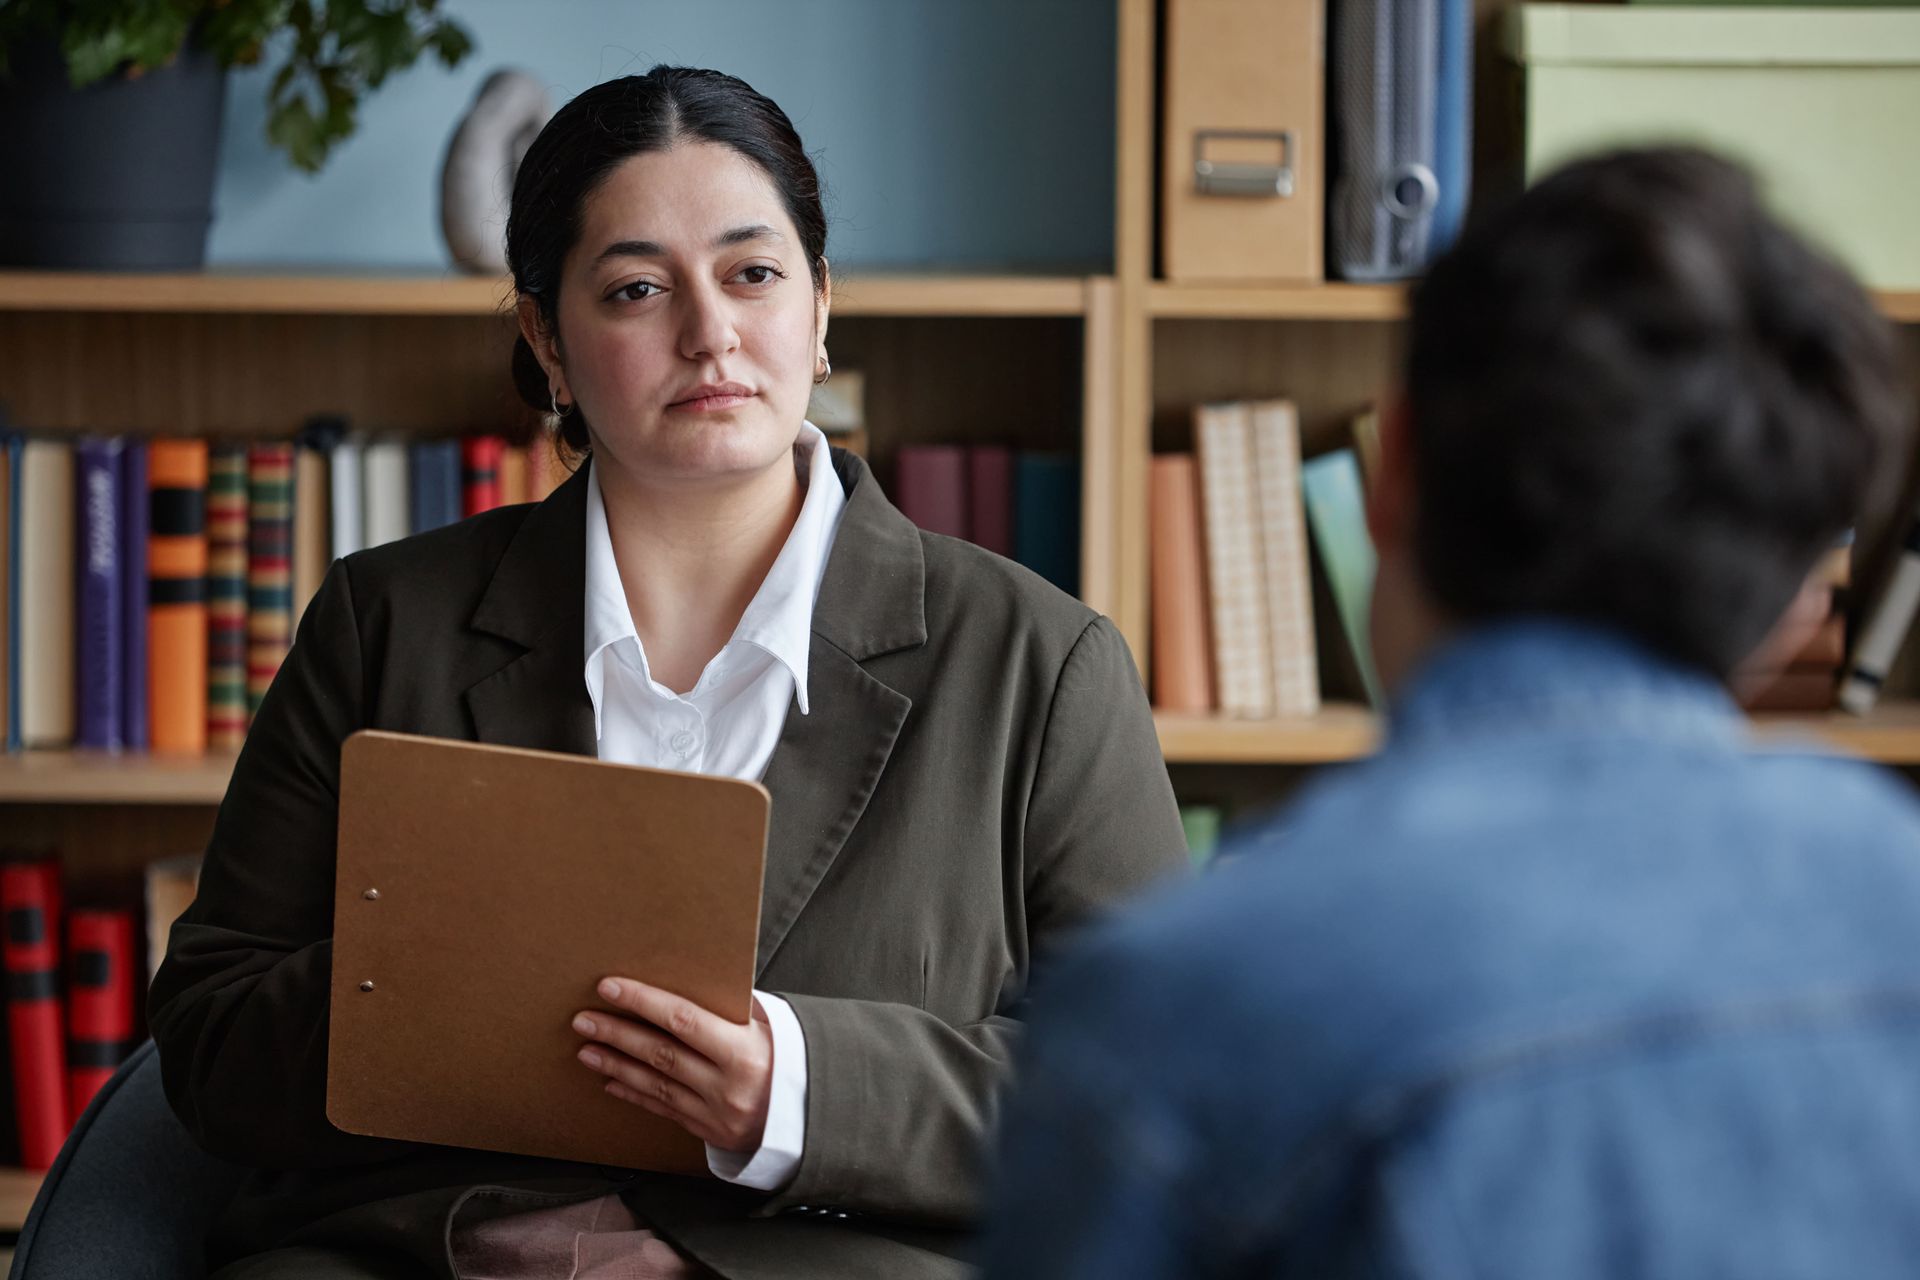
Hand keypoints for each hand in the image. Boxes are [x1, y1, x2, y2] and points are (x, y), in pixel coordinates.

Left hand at [573, 977, 773, 1154]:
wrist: (814, 1117)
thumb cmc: (793, 1061)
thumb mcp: (773, 1028)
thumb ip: (736, 1008)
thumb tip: (696, 979)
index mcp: (745, 1051)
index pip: (683, 1021)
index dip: (644, 1002)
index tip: (611, 988)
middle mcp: (726, 1085)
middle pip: (661, 1054)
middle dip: (618, 1034)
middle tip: (584, 1019)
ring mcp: (715, 1113)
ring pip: (655, 1084)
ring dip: (617, 1064)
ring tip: (587, 1049)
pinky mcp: (708, 1131)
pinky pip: (664, 1109)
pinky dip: (635, 1093)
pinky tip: (611, 1080)